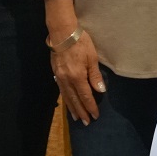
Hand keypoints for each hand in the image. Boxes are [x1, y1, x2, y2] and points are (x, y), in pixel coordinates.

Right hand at [46, 0, 104, 124]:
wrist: (62, 33)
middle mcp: (67, 80)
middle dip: (81, 111)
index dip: (90, 107)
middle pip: (75, 99)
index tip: (95, 116)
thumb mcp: (92, 57)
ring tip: (76, 117)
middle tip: (85, 122)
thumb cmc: (80, 43)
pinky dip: (65, 98)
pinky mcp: (56, 73)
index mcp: (77, 77)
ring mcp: (60, 77)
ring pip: (66, 96)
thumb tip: (100, 90)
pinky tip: (68, 102)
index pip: (85, 96)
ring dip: (72, 108)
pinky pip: (61, 90)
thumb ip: (95, 75)